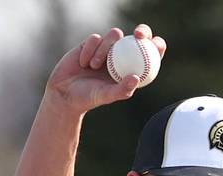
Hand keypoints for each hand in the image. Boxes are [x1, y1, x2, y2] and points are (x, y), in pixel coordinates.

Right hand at [45, 24, 166, 114]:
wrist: (65, 92)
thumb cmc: (89, 97)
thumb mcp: (106, 96)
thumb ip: (122, 89)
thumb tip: (136, 78)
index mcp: (132, 68)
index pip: (151, 53)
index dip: (157, 46)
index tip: (154, 46)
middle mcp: (123, 56)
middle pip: (139, 36)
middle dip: (143, 31)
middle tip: (139, 35)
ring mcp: (108, 48)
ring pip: (114, 35)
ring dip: (104, 49)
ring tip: (93, 66)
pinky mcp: (92, 43)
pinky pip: (95, 38)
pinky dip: (90, 50)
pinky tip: (83, 63)